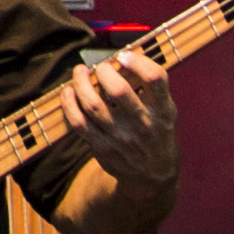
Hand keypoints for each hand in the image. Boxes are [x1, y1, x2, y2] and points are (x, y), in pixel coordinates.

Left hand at [58, 41, 174, 162]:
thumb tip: (122, 56)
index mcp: (164, 111)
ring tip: (80, 72)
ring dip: (80, 82)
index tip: (123, 57)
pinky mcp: (102, 147)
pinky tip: (69, 92)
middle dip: (104, 71)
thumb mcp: (165, 111)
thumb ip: (150, 87)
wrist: (151, 176)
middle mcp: (144, 126)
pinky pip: (78, 122)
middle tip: (101, 67)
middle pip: (119, 90)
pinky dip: (69, 103)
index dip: (137, 61)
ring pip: (93, 104)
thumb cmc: (156, 132)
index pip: (155, 79)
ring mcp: (121, 139)